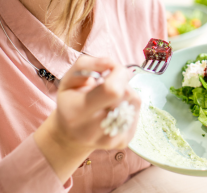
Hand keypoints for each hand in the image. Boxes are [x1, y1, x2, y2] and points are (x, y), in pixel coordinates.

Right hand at [34, 56, 140, 182]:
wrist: (70, 135)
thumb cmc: (70, 101)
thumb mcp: (69, 79)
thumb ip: (87, 64)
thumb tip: (112, 63)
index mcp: (76, 112)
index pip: (112, 90)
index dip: (118, 73)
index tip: (111, 69)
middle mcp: (92, 130)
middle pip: (126, 94)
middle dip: (122, 81)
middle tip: (109, 83)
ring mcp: (110, 140)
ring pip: (134, 102)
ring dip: (126, 92)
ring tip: (110, 97)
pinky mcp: (123, 143)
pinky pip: (137, 113)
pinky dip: (129, 105)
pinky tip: (115, 108)